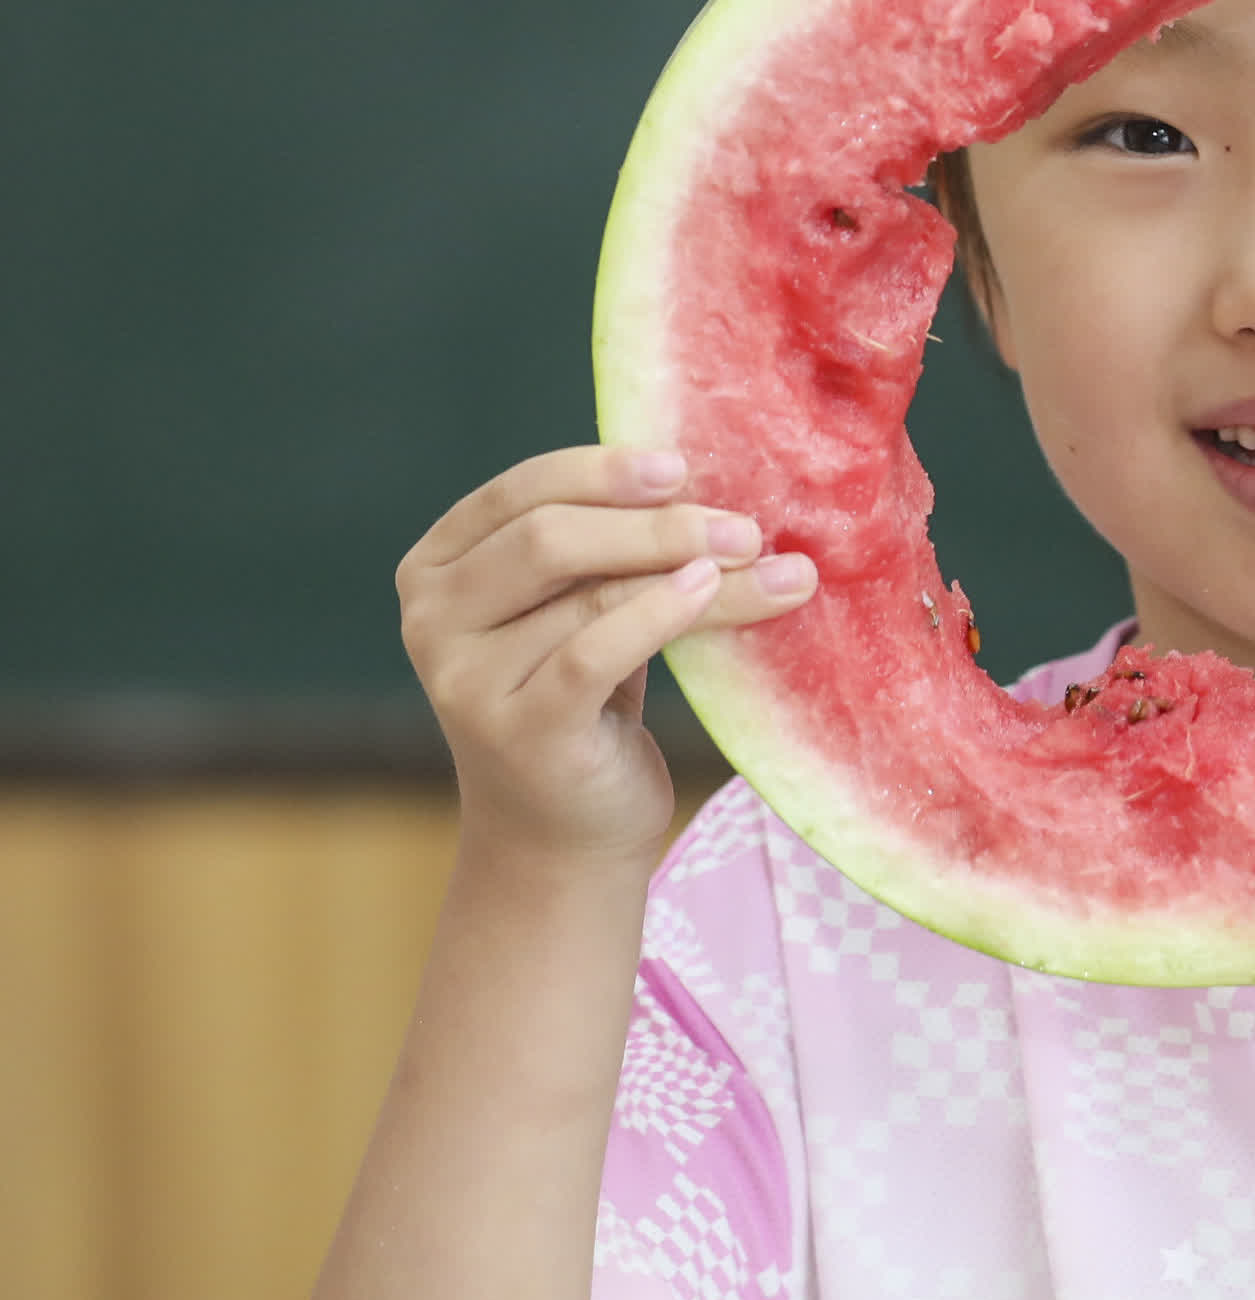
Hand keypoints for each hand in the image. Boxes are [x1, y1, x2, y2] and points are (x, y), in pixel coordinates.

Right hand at [396, 445, 815, 862]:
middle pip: (550, 538)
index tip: (683, 466)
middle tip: (747, 528)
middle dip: (659, 525)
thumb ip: (608, 548)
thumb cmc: (584, 700)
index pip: (518, 491)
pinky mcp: (516, 731)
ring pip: (591, 595)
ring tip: (778, 569)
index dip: (603, 470)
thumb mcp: (581, 610)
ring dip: (696, 572)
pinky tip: (712, 592)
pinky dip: (661, 614)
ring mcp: (464, 681)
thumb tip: (710, 479)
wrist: (563, 833)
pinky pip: (595, 652)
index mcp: (438, 568)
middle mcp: (431, 620)